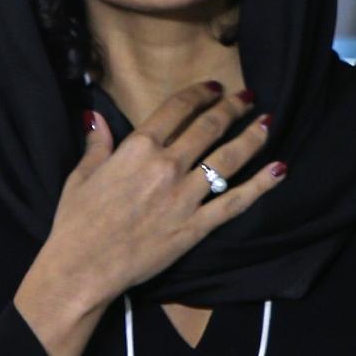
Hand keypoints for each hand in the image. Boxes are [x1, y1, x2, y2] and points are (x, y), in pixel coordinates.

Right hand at [39, 79, 285, 310]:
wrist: (83, 268)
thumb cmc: (76, 223)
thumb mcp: (82, 176)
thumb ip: (97, 144)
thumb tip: (97, 116)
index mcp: (138, 148)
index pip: (177, 109)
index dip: (200, 93)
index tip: (215, 86)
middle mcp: (167, 166)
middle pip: (209, 127)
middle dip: (232, 108)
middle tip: (247, 98)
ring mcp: (185, 196)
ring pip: (228, 159)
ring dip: (251, 138)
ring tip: (266, 122)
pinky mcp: (196, 226)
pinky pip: (235, 202)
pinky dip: (260, 185)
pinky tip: (278, 169)